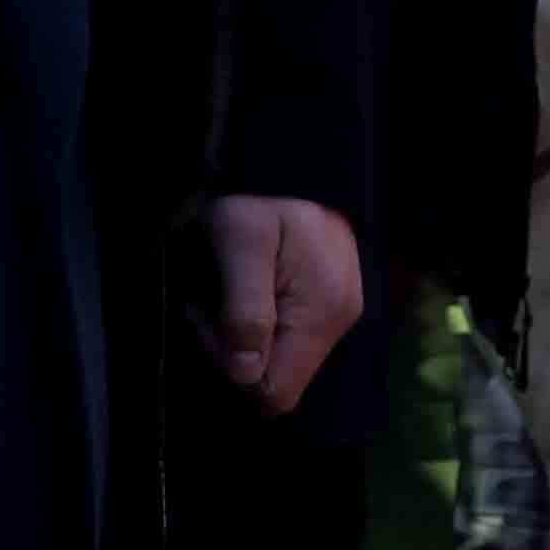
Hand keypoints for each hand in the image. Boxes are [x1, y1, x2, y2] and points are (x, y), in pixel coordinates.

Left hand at [192, 195, 364, 413]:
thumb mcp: (239, 241)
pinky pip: (290, 338)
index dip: (233, 370)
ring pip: (282, 360)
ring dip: (244, 338)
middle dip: (234, 354)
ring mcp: (337, 312)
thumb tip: (243, 372)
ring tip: (227, 294)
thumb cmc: (261, 195)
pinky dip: (261, 325)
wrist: (295, 157)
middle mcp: (338, 320)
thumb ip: (244, 310)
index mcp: (320, 313)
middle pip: (279, 380)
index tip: (211, 323)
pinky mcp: (330, 302)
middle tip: (211, 305)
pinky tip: (247, 293)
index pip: (275, 392)